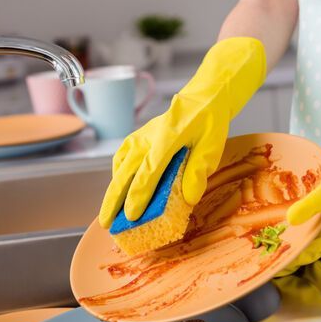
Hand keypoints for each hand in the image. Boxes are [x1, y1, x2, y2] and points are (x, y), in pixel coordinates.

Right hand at [98, 37, 265, 227]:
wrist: (203, 98)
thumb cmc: (210, 123)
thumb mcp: (213, 145)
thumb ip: (200, 170)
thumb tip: (189, 197)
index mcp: (166, 138)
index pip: (148, 172)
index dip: (138, 195)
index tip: (131, 216)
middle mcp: (148, 137)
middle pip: (125, 173)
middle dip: (114, 200)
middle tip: (107, 223)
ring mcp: (140, 136)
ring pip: (120, 167)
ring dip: (112, 190)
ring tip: (109, 213)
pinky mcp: (138, 137)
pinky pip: (122, 157)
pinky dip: (117, 174)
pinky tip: (119, 187)